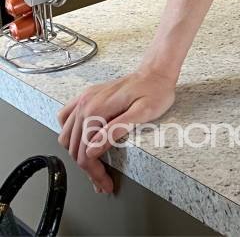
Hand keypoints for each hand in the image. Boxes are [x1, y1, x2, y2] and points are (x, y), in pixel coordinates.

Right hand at [56, 66, 176, 193]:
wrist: (156, 72)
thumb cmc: (155, 91)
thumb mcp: (143, 113)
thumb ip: (116, 130)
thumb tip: (92, 151)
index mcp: (96, 109)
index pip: (86, 152)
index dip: (94, 173)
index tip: (105, 184)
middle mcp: (85, 103)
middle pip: (75, 148)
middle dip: (88, 169)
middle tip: (102, 183)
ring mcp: (84, 99)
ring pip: (67, 136)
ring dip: (77, 154)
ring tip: (93, 168)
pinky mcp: (88, 97)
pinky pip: (66, 118)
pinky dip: (70, 134)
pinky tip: (82, 142)